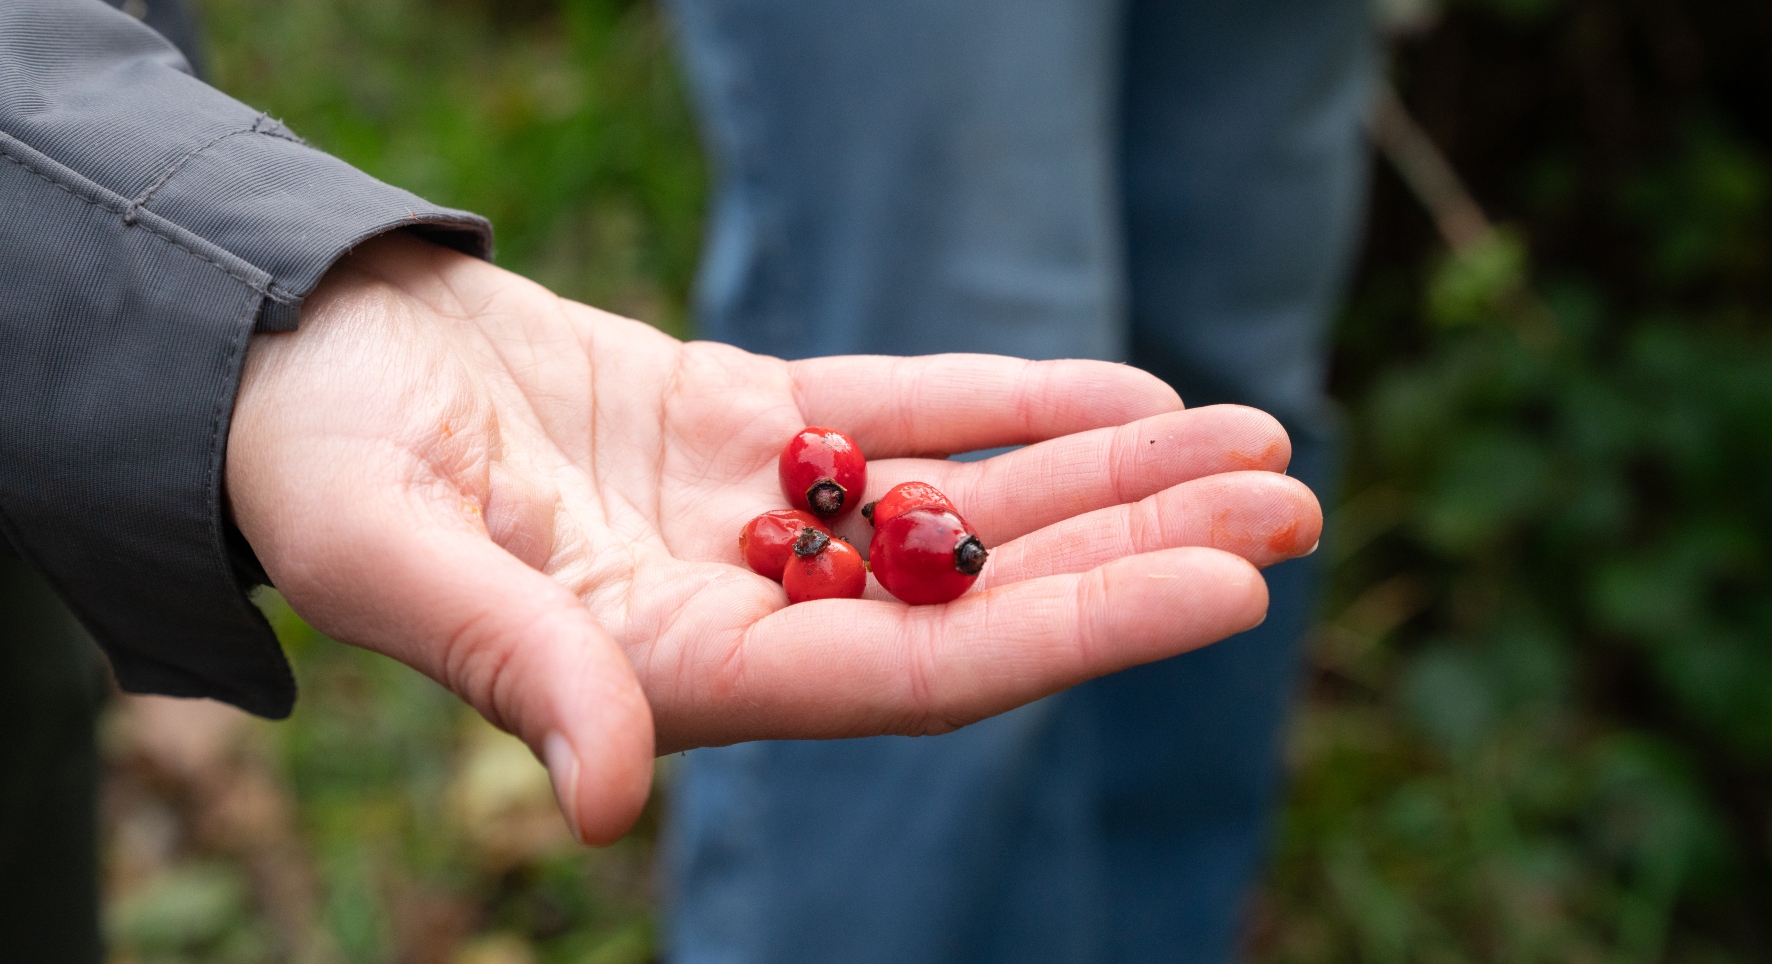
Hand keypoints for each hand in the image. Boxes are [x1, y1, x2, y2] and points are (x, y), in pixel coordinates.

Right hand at [226, 233, 1320, 842]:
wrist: (287, 365)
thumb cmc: (311, 465)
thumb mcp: (393, 558)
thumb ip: (515, 664)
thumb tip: (604, 799)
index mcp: (675, 672)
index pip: (913, 674)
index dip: (1073, 634)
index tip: (1230, 588)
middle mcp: (742, 610)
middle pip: (978, 591)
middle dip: (1139, 546)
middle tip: (1299, 497)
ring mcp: (754, 515)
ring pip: (963, 501)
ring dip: (1107, 474)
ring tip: (1260, 438)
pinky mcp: (742, 426)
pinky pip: (899, 411)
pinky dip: (1008, 400)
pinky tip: (1126, 387)